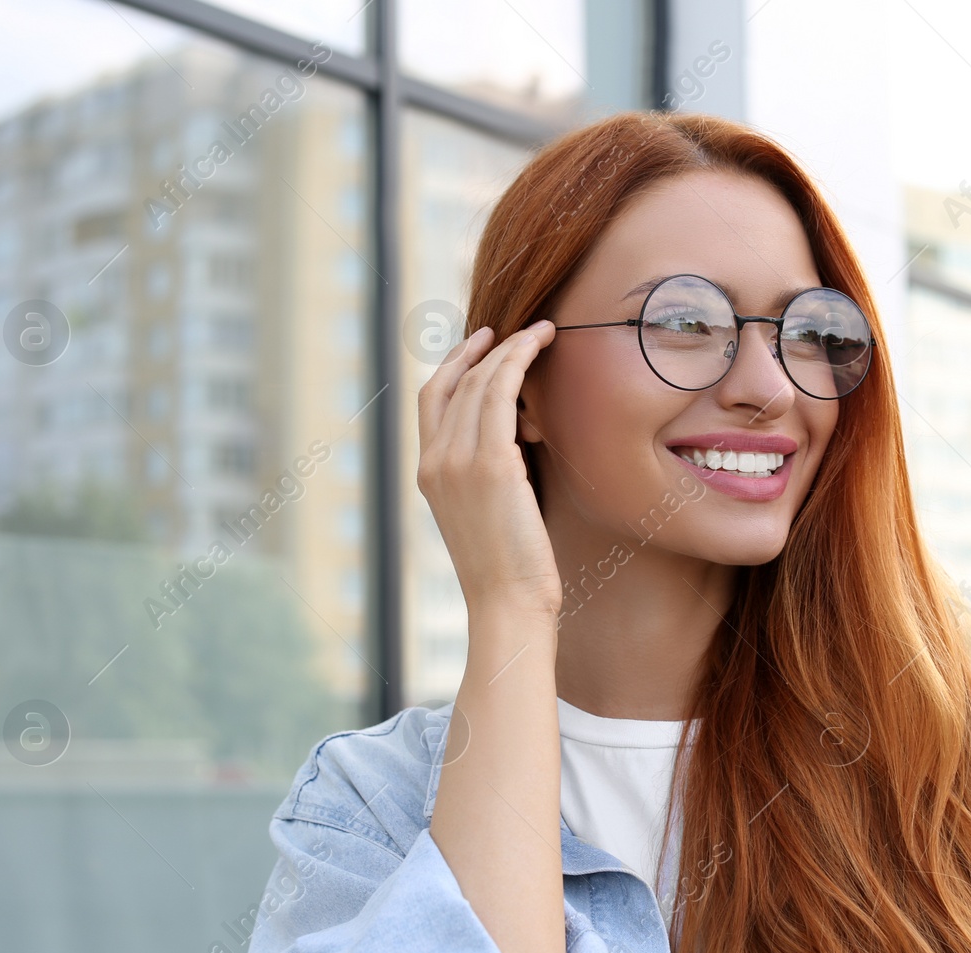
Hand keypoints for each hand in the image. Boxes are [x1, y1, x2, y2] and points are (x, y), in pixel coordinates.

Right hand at [416, 321, 562, 618]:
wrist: (508, 605)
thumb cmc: (510, 570)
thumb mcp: (485, 514)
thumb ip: (487, 475)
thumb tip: (517, 441)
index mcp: (427, 473)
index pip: (432, 399)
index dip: (454, 362)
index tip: (483, 341)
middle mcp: (435, 461)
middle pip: (455, 382)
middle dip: (488, 348)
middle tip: (521, 328)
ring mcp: (458, 461)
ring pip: (480, 380)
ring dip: (512, 347)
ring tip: (543, 331)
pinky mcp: (491, 463)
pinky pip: (501, 392)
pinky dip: (519, 359)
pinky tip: (540, 344)